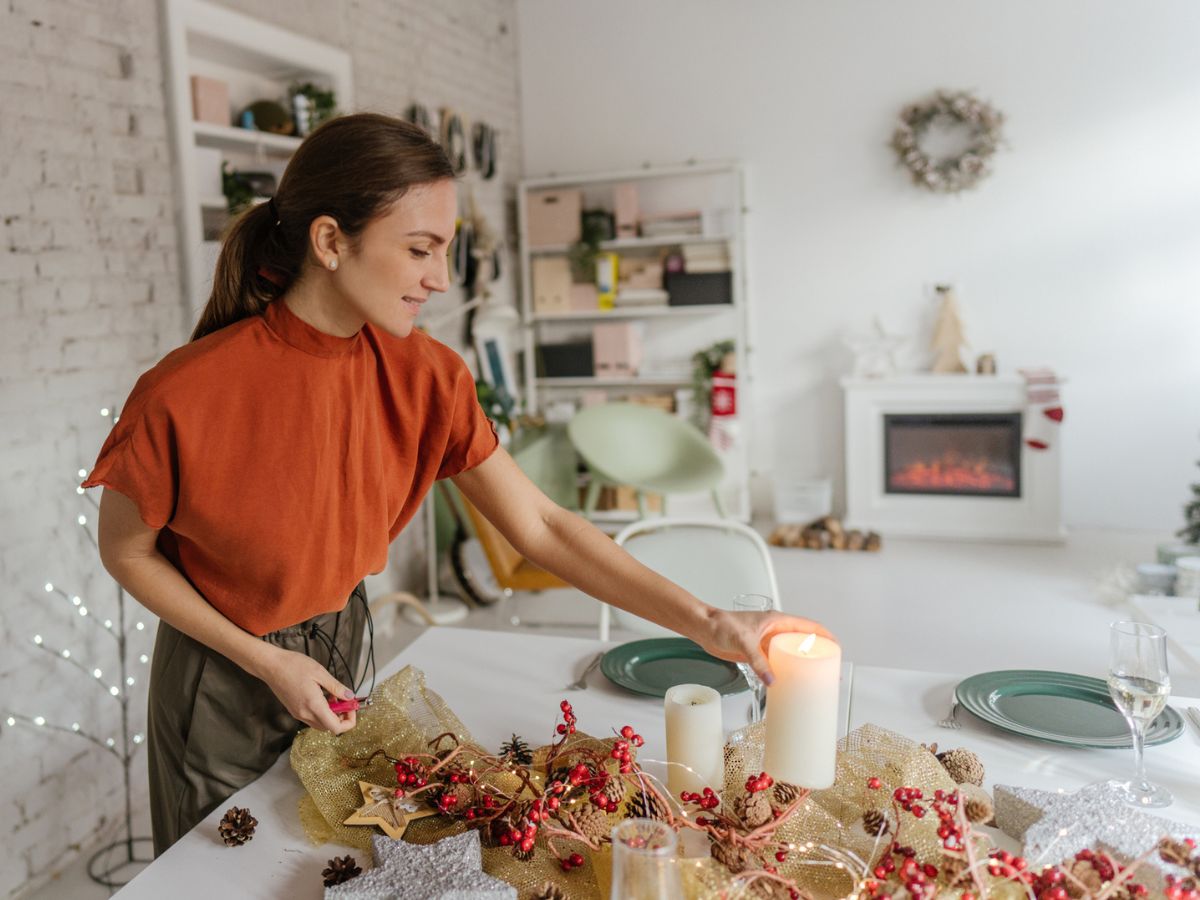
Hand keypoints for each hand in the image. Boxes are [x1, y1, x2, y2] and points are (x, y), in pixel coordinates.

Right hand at [255, 645, 357, 733]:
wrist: (270, 666)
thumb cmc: (293, 666)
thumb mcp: (320, 673)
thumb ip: (336, 687)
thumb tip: (350, 697)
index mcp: (313, 706)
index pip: (336, 728)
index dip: (349, 721)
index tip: (352, 707)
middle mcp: (305, 714)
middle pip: (329, 728)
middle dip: (341, 717)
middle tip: (345, 701)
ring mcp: (298, 714)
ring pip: (320, 724)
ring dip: (331, 715)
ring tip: (333, 697)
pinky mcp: (294, 711)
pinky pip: (311, 718)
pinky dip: (321, 713)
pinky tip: (322, 697)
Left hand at [695, 609, 835, 687]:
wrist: (704, 629)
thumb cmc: (721, 625)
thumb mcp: (742, 641)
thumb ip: (757, 661)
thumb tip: (772, 681)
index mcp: (778, 621)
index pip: (810, 627)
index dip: (826, 637)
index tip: (838, 651)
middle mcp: (776, 632)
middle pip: (804, 643)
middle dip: (817, 656)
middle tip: (828, 673)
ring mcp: (768, 644)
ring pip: (792, 655)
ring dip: (802, 666)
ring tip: (813, 682)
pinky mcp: (758, 654)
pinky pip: (778, 664)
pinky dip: (785, 673)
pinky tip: (788, 685)